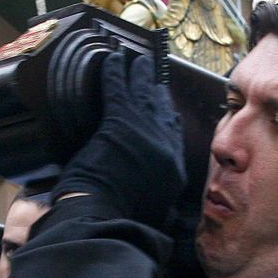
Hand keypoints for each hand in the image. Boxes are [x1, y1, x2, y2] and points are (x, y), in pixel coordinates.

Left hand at [53, 51, 185, 228]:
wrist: (103, 216)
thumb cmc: (121, 220)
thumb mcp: (154, 215)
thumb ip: (163, 206)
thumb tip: (167, 213)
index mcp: (173, 169)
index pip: (174, 133)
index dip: (168, 115)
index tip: (164, 104)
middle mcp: (164, 145)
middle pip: (162, 108)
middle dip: (156, 89)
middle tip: (151, 74)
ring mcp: (144, 130)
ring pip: (143, 92)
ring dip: (138, 72)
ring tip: (136, 59)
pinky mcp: (119, 120)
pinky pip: (117, 87)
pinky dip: (115, 70)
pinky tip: (113, 57)